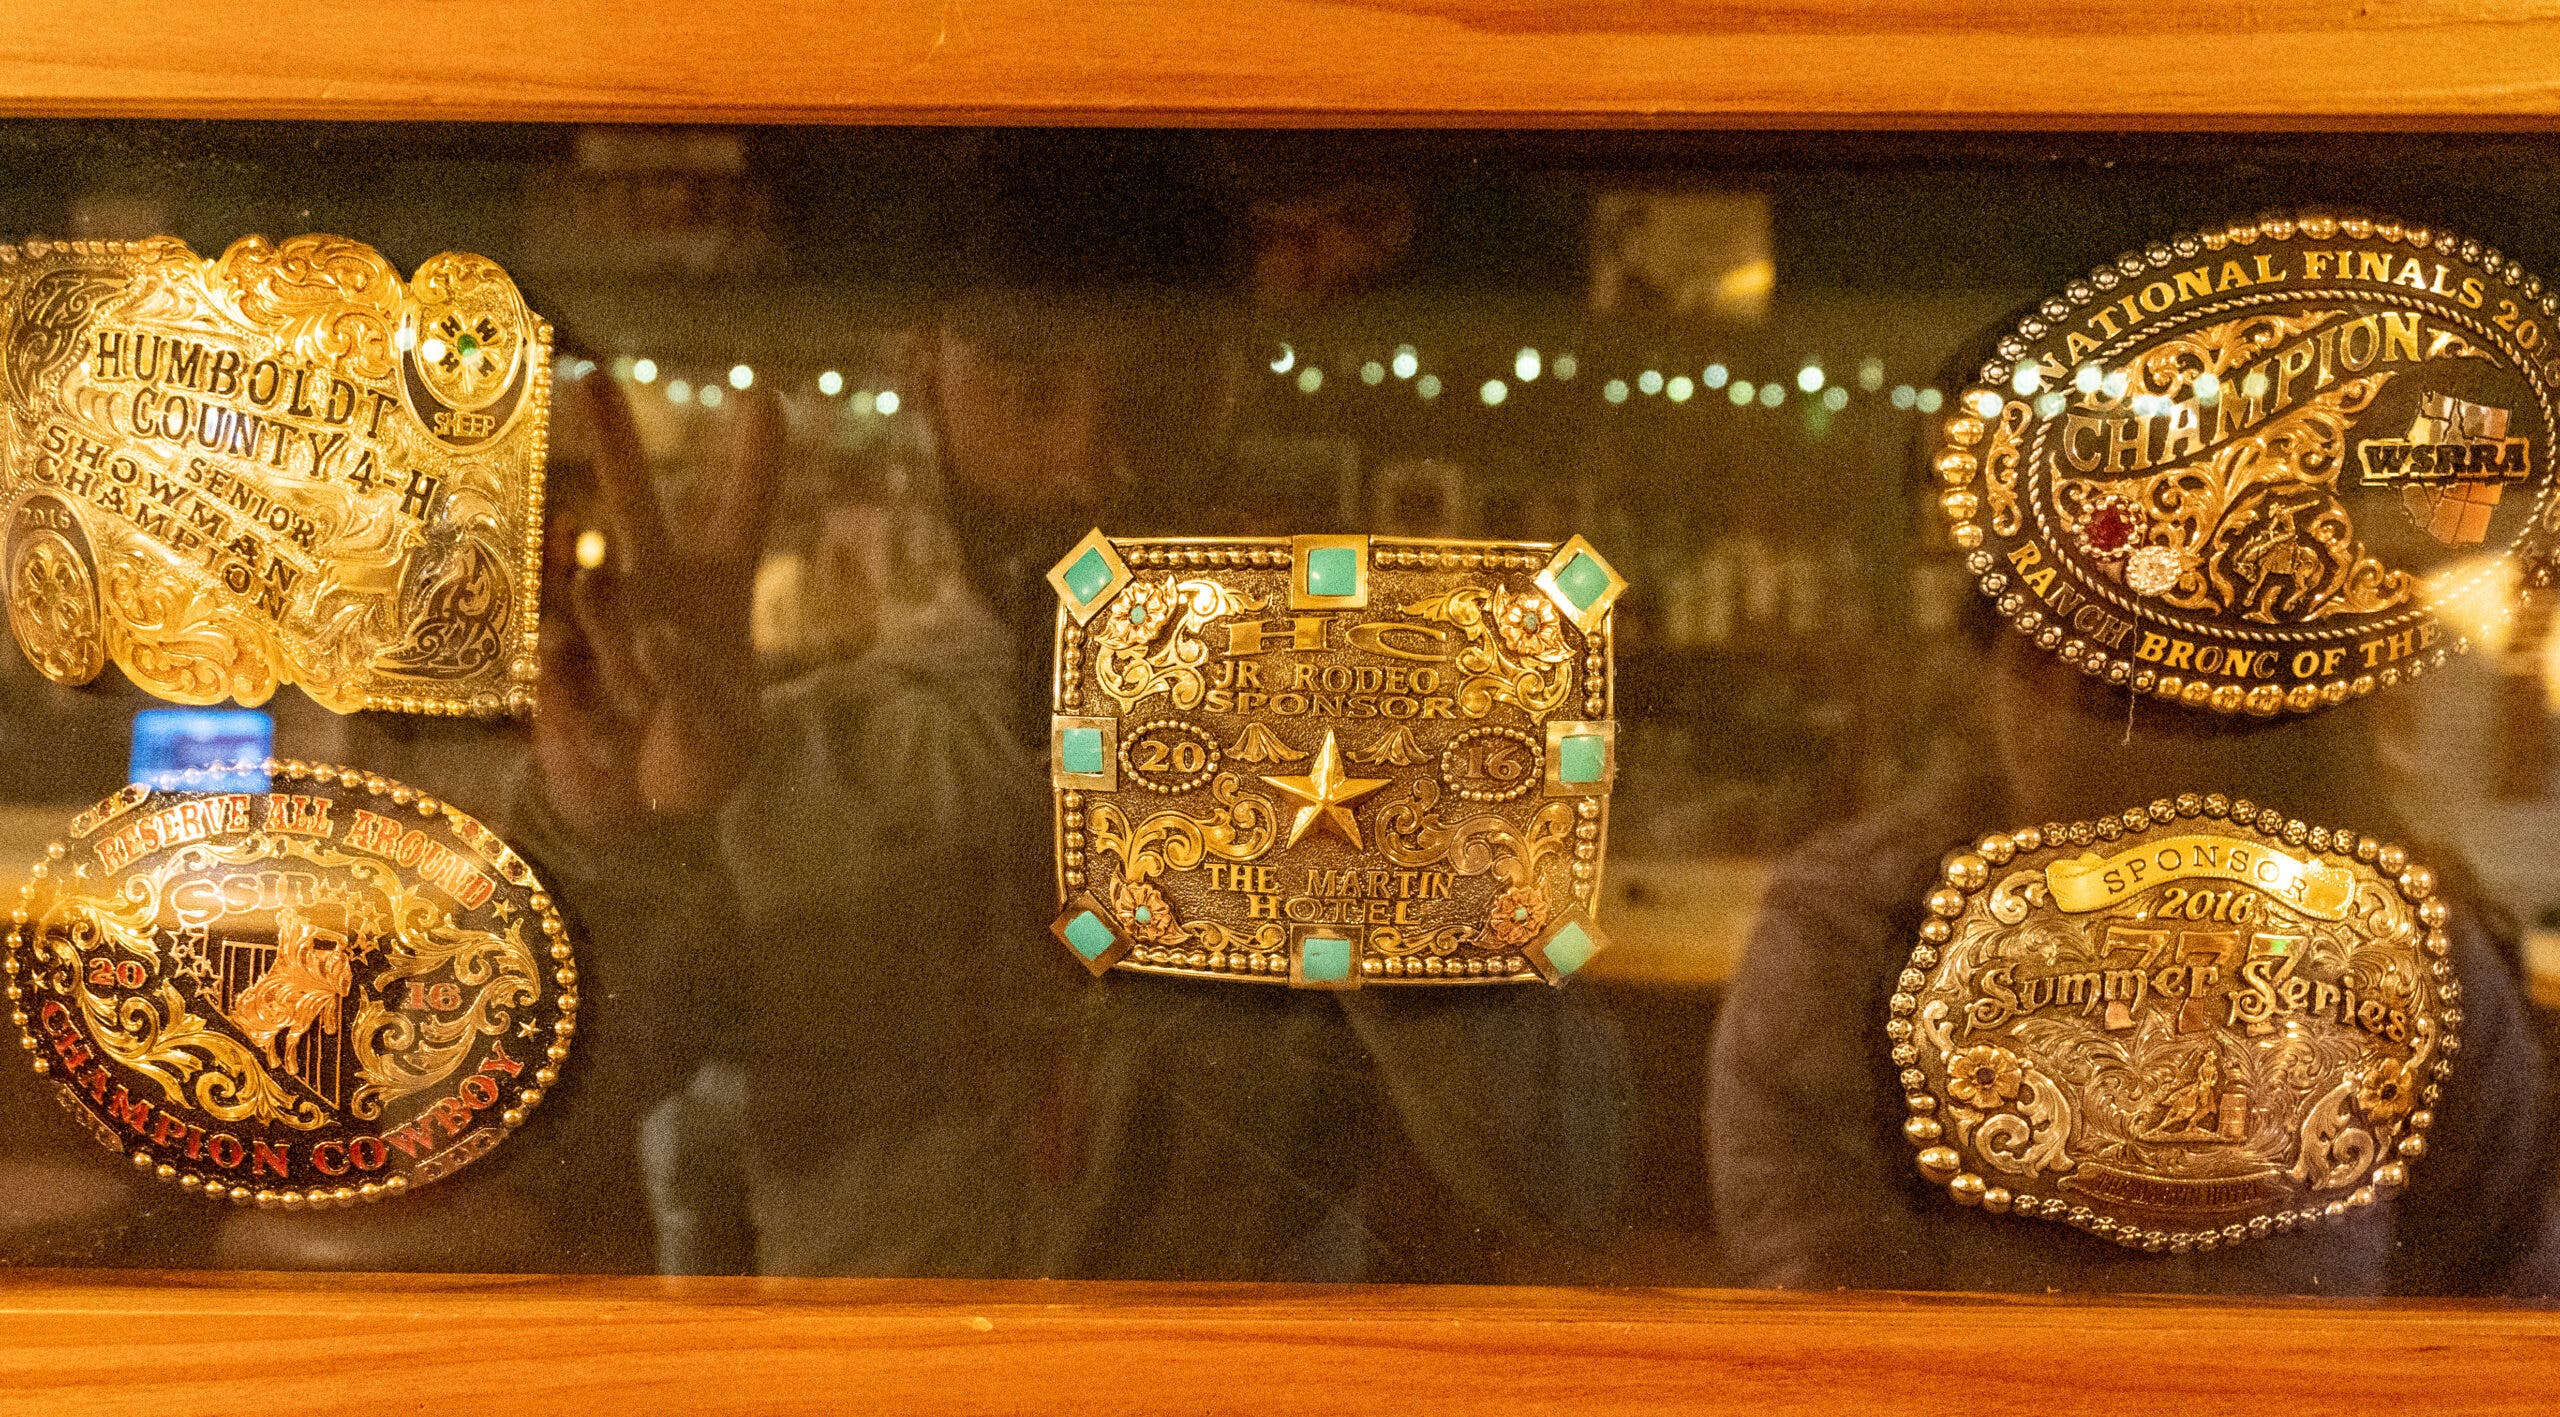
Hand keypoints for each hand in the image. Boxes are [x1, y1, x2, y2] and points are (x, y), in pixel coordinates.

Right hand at [533, 373, 780, 836]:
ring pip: (602, 600)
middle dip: (615, 441)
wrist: (634, 819)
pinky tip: (598, 734)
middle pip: (636, 503)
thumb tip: (649, 629)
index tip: (766, 394)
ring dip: (618, 640)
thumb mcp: (721, 730)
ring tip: (636, 686)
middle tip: (594, 377)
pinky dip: (584, 701)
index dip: (756, 459)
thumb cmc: (700, 761)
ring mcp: (597, 620)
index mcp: (718, 593)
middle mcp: (655, 589)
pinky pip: (560, 658)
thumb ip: (692, 678)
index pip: (742, 515)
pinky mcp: (546, 657)